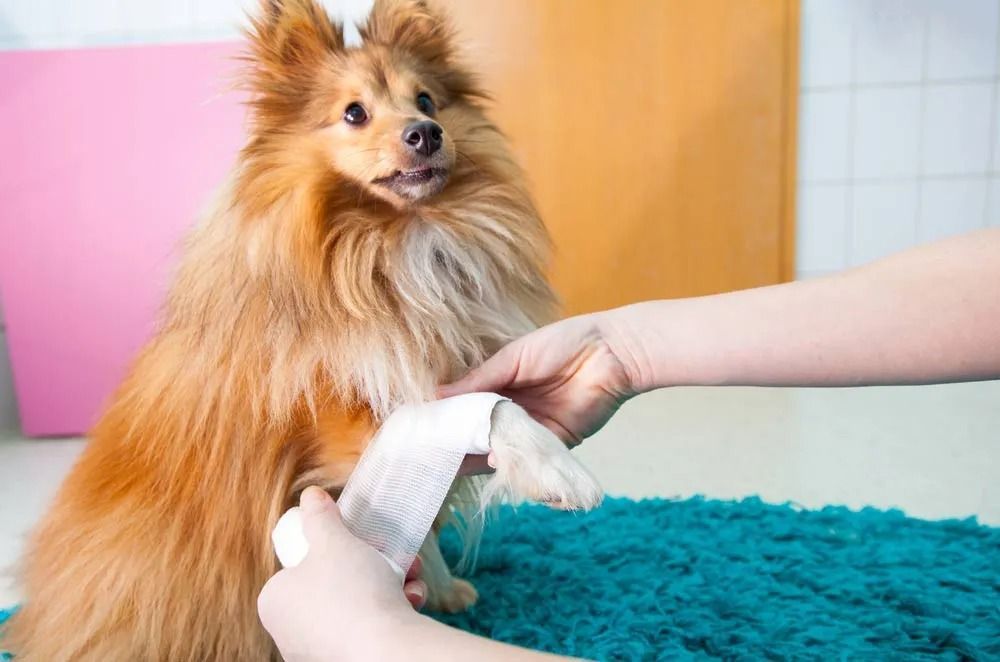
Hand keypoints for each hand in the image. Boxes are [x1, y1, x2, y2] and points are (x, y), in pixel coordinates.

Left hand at [258, 487, 424, 660]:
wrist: (385, 651)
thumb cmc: (351, 592)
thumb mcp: (334, 540)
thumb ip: (319, 516)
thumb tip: (309, 496)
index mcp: (274, 601)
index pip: (298, 566)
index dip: (329, 547)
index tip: (355, 539)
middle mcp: (289, 632)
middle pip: (333, 583)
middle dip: (371, 564)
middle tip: (390, 552)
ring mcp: (317, 651)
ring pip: (357, 604)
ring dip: (389, 582)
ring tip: (410, 574)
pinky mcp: (347, 660)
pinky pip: (369, 628)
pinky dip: (392, 610)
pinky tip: (410, 601)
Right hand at [440, 314, 634, 446]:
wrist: (611, 354)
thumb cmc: (562, 344)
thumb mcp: (513, 358)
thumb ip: (478, 381)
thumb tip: (435, 396)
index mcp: (500, 385)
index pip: (465, 407)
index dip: (444, 417)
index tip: (418, 428)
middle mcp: (513, 410)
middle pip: (478, 433)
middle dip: (456, 442)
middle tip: (426, 454)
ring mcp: (531, 429)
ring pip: (498, 449)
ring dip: (476, 456)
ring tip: (447, 463)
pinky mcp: (553, 444)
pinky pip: (526, 458)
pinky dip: (507, 461)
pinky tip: (487, 461)